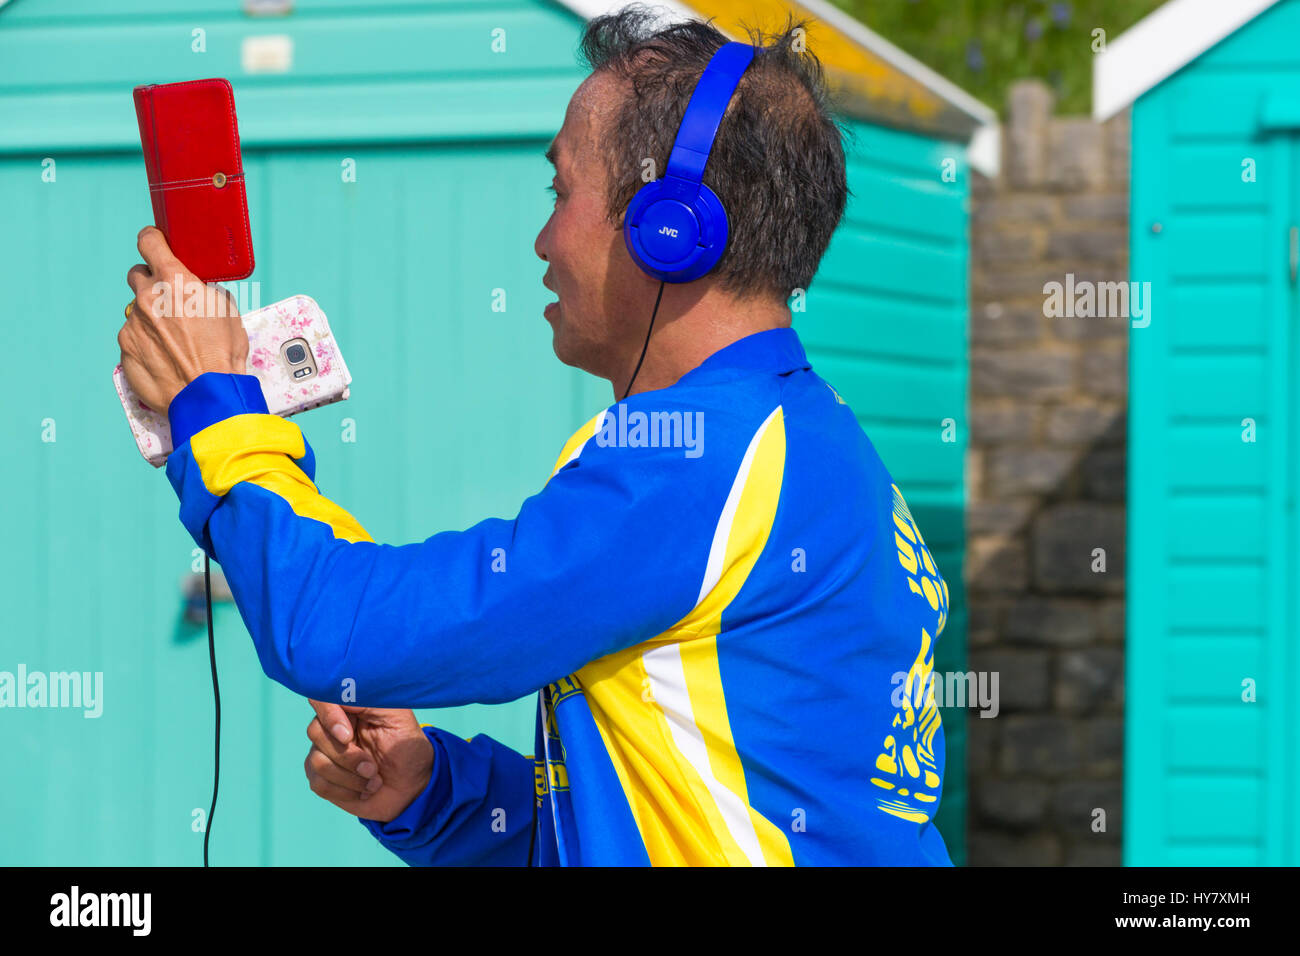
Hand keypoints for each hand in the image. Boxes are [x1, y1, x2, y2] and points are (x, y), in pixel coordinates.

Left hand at [117, 225, 248, 412]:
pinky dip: (146, 345)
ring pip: (137, 311)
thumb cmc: (223, 355)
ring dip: (151, 319)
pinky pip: (133, 338)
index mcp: (174, 282)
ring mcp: (133, 324)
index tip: (155, 243)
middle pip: (137, 275)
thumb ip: (206, 292)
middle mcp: (148, 298)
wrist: (208, 396)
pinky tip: (166, 358)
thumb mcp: (229, 313)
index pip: (149, 242)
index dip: (153, 240)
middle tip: (170, 301)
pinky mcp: (126, 349)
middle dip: (151, 284)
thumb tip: (201, 289)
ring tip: (174, 342)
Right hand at [304, 699, 434, 823]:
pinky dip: (347, 791)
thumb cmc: (407, 746)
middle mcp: (331, 728)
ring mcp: (324, 753)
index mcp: (349, 708)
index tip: (348, 736)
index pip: (321, 698)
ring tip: (374, 779)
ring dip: (351, 777)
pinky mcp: (322, 778)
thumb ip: (370, 698)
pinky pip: (319, 784)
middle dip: (347, 756)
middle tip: (372, 767)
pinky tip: (365, 790)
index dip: (329, 716)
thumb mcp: (397, 716)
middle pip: (315, 732)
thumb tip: (343, 692)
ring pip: (317, 761)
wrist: (413, 784)